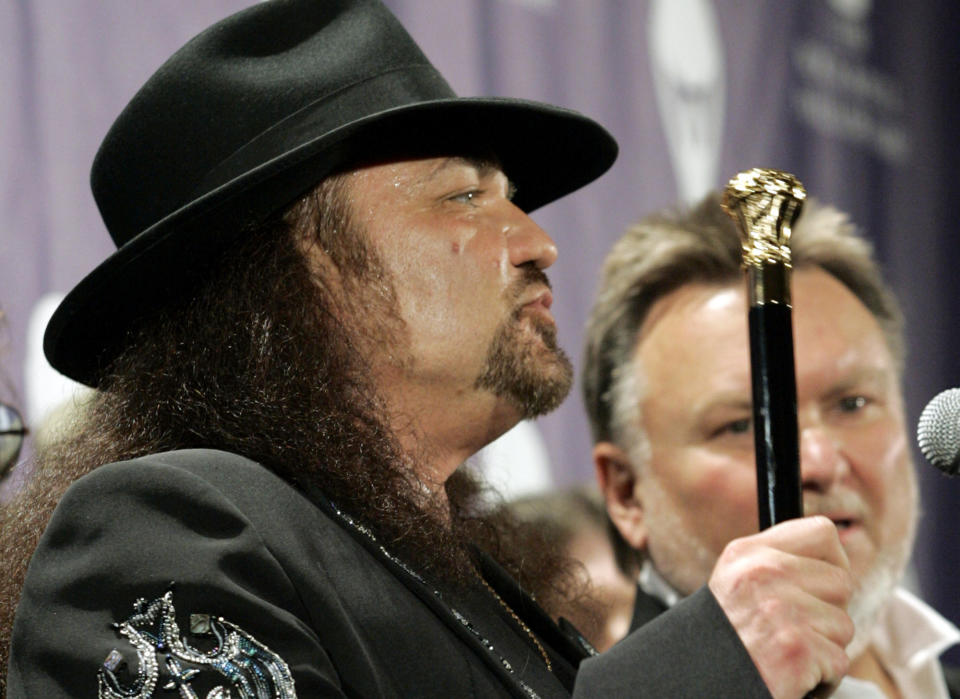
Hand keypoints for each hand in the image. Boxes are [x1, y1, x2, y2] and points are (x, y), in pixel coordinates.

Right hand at [707, 516, 853, 698]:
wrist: (702, 681)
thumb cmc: (726, 638)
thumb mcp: (736, 583)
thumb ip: (777, 563)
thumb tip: (834, 562)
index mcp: (747, 553)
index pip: (821, 533)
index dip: (832, 561)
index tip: (820, 585)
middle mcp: (763, 574)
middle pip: (841, 583)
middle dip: (827, 612)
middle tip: (794, 629)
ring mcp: (780, 611)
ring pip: (844, 625)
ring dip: (824, 648)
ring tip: (788, 652)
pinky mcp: (796, 649)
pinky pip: (839, 661)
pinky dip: (822, 678)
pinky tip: (792, 675)